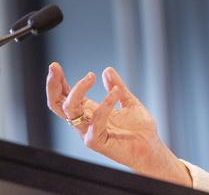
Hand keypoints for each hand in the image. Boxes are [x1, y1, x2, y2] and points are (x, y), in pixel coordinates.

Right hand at [45, 63, 189, 185]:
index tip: (55, 65)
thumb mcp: (128, 101)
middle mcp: (84, 121)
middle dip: (53, 85)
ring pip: (70, 110)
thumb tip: (107, 70)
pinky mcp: (96, 141)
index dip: (58, 81)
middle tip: (55, 67)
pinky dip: (105, 105)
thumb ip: (117, 87)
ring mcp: (88, 132)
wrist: (150, 148)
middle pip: (58, 104)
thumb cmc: (139, 128)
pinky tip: (115, 93)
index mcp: (89, 111)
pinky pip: (95, 122)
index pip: (65, 96)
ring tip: (92, 75)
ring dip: (78, 90)